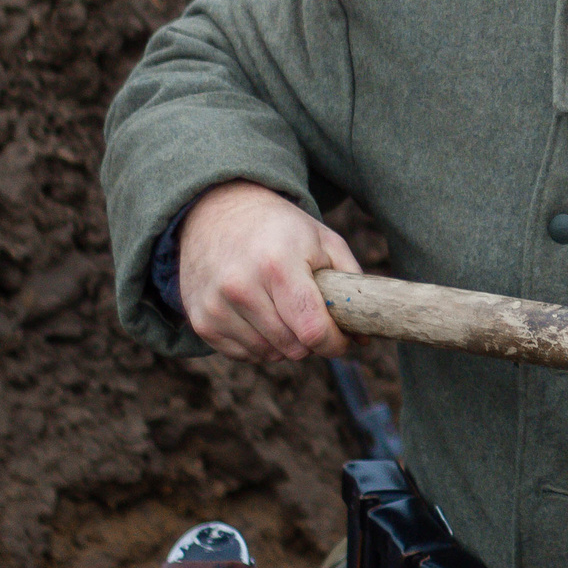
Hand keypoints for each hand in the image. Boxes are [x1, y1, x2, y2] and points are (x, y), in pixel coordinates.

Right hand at [177, 180, 362, 363]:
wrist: (217, 213)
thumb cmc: (281, 229)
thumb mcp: (324, 241)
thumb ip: (351, 285)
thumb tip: (365, 337)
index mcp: (277, 264)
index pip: (312, 328)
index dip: (335, 343)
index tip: (343, 339)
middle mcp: (241, 287)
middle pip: (293, 347)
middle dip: (311, 340)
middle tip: (313, 317)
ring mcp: (216, 306)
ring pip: (269, 355)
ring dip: (285, 343)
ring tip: (285, 310)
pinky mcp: (201, 321)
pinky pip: (244, 355)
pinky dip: (259, 344)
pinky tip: (260, 315)